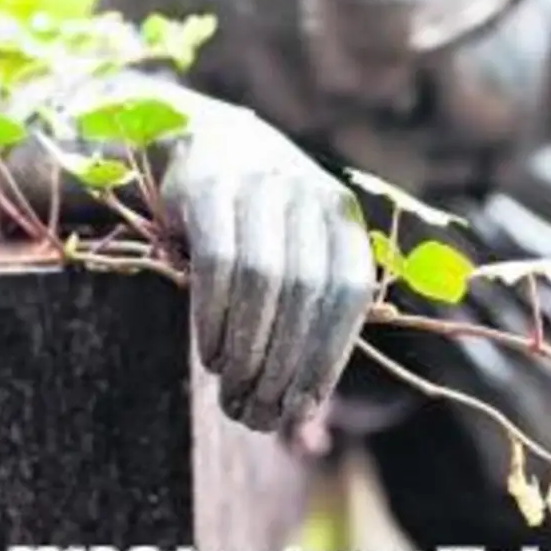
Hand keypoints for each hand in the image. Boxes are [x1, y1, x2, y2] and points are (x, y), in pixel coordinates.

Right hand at [161, 106, 375, 431]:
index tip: (304, 406)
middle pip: (306, 293)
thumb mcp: (296, 249)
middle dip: (284, 364)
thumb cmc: (258, 220)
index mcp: (341, 217)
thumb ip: (309, 311)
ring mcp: (260, 185)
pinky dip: (215, 317)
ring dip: (248, 348)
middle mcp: (308, 195)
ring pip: (263, 281)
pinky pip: (218, 262)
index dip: (329, 355)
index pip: (348, 293)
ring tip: (233, 391)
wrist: (202, 137)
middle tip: (259, 413)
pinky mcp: (208, 188)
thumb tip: (308, 414)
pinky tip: (209, 355)